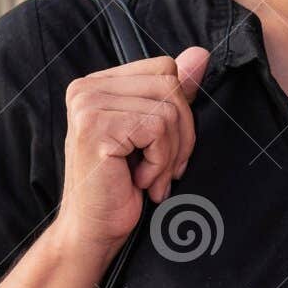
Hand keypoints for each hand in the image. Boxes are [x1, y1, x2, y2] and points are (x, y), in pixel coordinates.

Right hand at [54, 45, 211, 253]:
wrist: (92, 233)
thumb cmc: (122, 187)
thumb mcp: (154, 135)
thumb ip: (174, 93)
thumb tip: (201, 54)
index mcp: (98, 84)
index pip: (164, 69)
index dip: (180, 109)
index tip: (166, 148)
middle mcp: (86, 88)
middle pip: (170, 85)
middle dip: (181, 133)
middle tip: (164, 169)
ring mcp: (88, 105)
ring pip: (168, 109)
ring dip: (171, 153)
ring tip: (150, 178)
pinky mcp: (95, 126)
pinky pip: (157, 129)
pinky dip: (160, 162)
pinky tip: (140, 182)